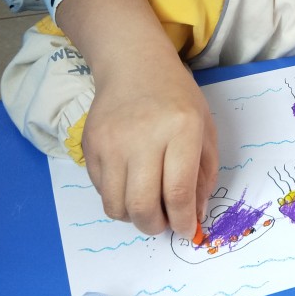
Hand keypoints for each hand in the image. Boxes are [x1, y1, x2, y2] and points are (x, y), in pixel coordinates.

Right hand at [82, 58, 217, 237]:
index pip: (177, 192)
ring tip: (147, 203)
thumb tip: (195, 216)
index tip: (188, 230)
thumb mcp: (205, 128)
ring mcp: (111, 142)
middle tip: (164, 221)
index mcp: (181, 129)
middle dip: (156, 226)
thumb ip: (204, 174)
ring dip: (134, 217)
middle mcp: (143, 137)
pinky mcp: (89, 145)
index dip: (183, 221)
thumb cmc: (176, 98)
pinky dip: (118, 198)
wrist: (134, 65)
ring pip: (116, 206)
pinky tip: (130, 181)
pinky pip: (101, 191)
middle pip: (142, 206)